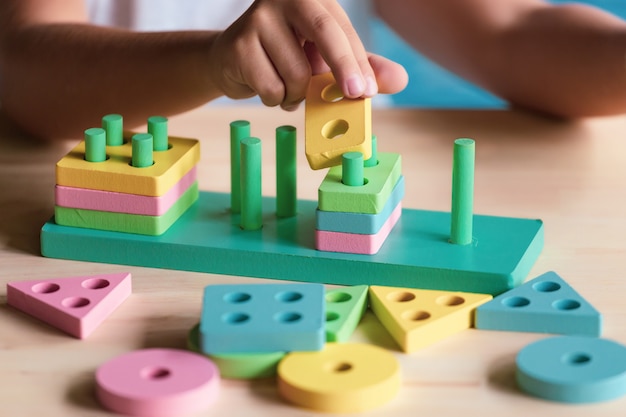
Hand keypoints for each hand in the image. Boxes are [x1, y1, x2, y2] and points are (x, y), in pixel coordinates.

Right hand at [207, 0, 407, 110]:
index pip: (341, 30)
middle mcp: (285, 0)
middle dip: (344, 67)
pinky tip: (269, 88)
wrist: (232, 59)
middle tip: (356, 94)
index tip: (367, 90)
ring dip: (299, 95)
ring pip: (296, 74)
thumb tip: (399, 79)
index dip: (357, 62)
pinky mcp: (238, 45)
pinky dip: (277, 100)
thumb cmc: (287, 56)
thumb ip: (362, 67)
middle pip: (324, 34)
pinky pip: (271, 89)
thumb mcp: (328, 60)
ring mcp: (258, 19)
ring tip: (289, 87)